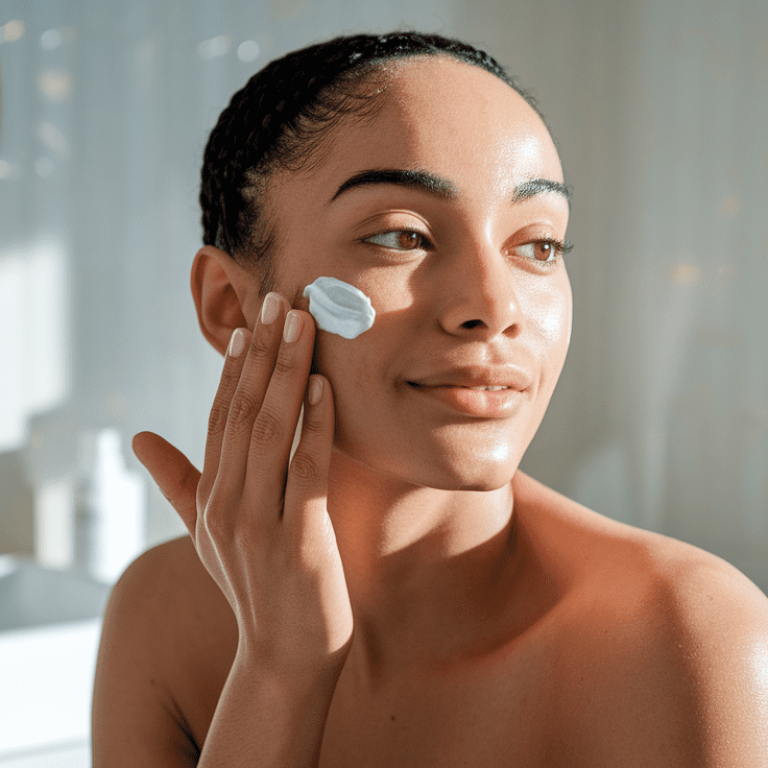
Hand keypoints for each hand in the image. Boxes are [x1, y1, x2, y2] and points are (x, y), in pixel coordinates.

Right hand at [133, 294, 352, 671]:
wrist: (284, 658)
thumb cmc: (252, 588)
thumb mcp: (205, 534)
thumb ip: (177, 483)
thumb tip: (138, 439)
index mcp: (210, 499)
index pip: (219, 419)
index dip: (234, 371)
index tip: (248, 327)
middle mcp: (227, 505)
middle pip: (243, 412)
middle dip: (263, 354)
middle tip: (280, 301)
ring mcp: (260, 523)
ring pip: (270, 430)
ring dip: (288, 373)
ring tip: (303, 324)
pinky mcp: (300, 539)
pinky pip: (308, 469)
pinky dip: (315, 425)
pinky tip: (325, 387)